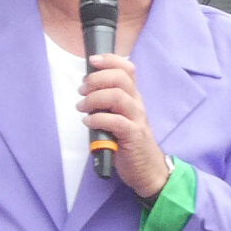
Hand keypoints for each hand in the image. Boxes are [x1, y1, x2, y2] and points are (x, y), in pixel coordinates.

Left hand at [80, 52, 173, 199]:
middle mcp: (137, 104)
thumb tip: (87, 93)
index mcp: (133, 98)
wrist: (149, 170)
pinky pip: (115, 121)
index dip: (110, 60)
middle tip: (82, 89)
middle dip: (96, 79)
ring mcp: (137, 119)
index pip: (127, 69)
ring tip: (82, 107)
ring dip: (94, 98)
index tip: (92, 61)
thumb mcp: (120, 118)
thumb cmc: (130, 144)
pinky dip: (97, 119)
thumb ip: (108, 105)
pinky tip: (89, 122)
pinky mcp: (133, 136)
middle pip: (120, 78)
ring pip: (117, 96)